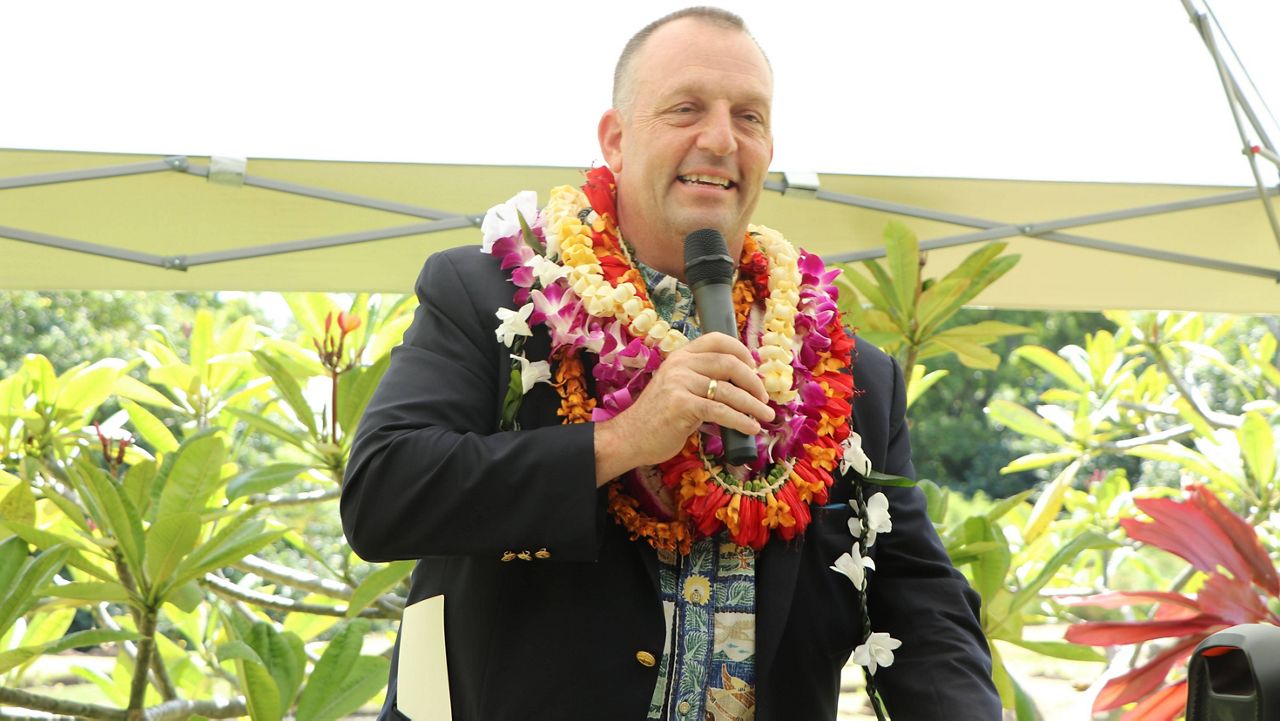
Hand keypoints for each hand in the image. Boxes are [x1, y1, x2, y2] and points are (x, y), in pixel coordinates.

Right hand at [594, 332, 775, 485]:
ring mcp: (679, 383)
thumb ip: (702, 379)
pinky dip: (741, 421)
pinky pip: (721, 411)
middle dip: (753, 382)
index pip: (717, 340)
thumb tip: (742, 384)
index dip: (741, 351)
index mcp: (680, 356)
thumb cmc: (659, 416)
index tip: (755, 368)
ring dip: (753, 405)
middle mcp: (680, 364)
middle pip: (729, 364)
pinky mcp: (682, 405)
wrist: (631, 437)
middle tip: (765, 398)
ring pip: (728, 391)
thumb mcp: (679, 387)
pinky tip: (751, 428)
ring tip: (766, 416)